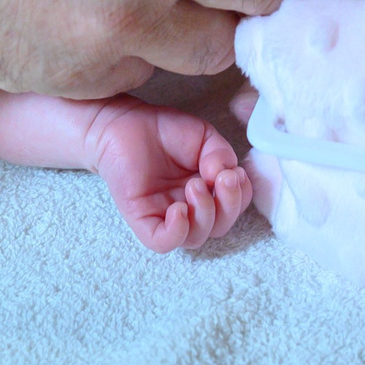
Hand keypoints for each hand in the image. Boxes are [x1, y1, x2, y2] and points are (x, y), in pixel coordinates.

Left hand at [85, 96, 252, 252]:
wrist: (125, 122)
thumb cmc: (164, 130)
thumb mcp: (205, 137)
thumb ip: (222, 155)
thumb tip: (224, 176)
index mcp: (206, 192)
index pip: (232, 208)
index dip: (240, 197)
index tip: (234, 173)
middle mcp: (189, 208)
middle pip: (218, 227)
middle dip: (228, 207)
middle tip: (220, 179)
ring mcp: (165, 216)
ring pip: (195, 238)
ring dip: (204, 214)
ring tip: (195, 185)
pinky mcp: (142, 219)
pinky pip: (163, 242)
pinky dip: (177, 232)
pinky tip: (180, 209)